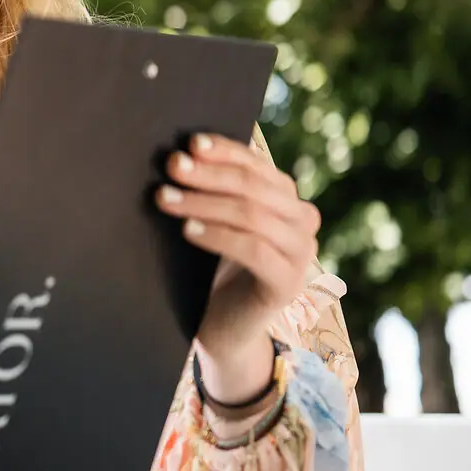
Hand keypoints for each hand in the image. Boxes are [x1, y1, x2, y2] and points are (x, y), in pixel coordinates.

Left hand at [158, 132, 319, 403]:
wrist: (225, 326)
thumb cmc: (214, 268)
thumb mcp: (216, 221)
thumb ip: (213, 191)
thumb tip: (179, 153)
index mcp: (287, 198)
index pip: (256, 164)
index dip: (224, 150)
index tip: (190, 144)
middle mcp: (303, 220)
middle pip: (254, 186)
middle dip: (208, 174)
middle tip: (171, 168)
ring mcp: (302, 253)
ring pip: (252, 215)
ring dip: (204, 203)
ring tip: (166, 199)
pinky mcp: (289, 283)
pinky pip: (254, 249)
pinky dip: (218, 236)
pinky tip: (188, 230)